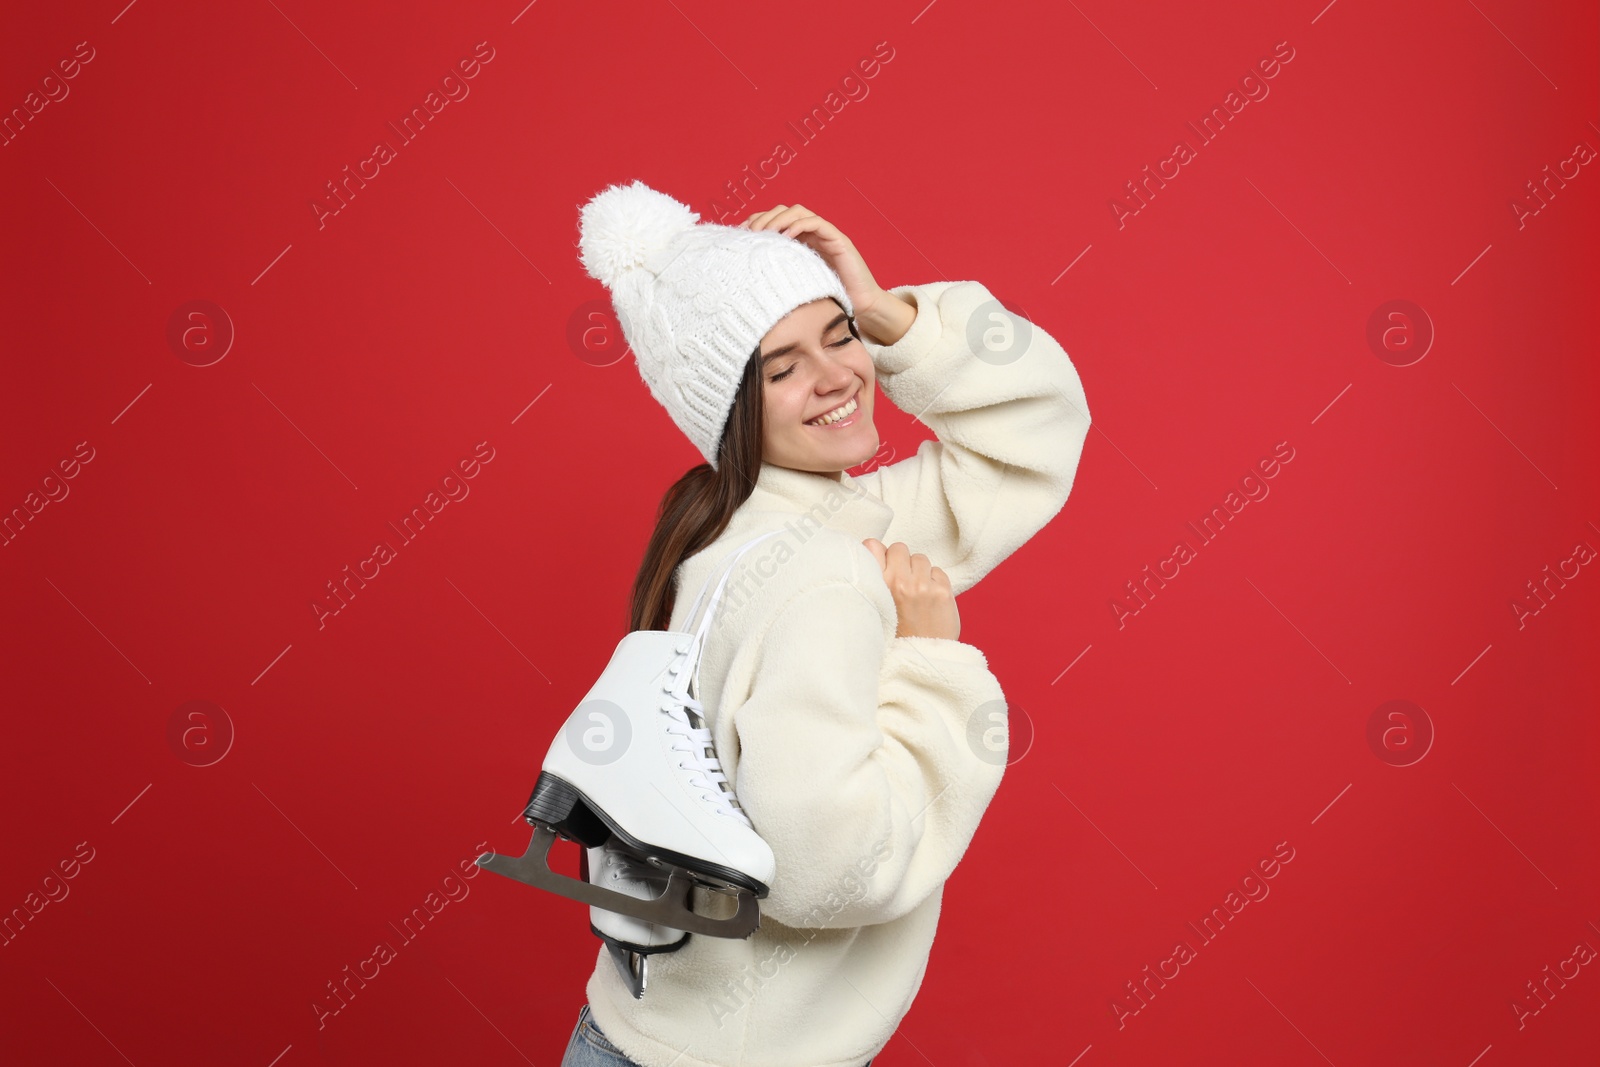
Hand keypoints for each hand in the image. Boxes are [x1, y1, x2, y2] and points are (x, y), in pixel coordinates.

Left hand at [738, 205, 889, 323]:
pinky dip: (800, 225)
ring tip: (765, 233)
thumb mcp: (794, 287)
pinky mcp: (838, 240)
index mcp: (799, 242)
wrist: (861, 309)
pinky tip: (786, 236)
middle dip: (763, 218)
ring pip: (798, 212)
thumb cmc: (828, 301)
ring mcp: (825, 235)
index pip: (773, 221)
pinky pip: (817, 223)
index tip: (738, 235)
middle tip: (749, 233)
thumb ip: (777, 277)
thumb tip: (744, 278)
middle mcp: (811, 234)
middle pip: (782, 211)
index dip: (755, 223)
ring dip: (778, 218)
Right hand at [861, 538, 959, 640]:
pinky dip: (934, 582)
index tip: (880, 564)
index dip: (878, 553)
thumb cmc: (896, 637)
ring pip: (920, 558)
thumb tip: (873, 551)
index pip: (872, 546)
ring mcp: (923, 586)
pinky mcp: (943, 591)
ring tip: (916, 594)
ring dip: (918, 571)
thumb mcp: (874, 609)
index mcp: (877, 587)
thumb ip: (874, 581)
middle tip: (901, 582)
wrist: (921, 661)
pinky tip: (929, 600)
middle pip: (898, 548)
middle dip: (900, 561)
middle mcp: (899, 583)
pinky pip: (937, 571)